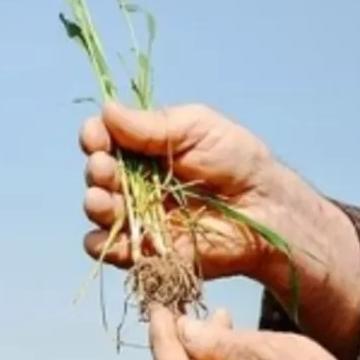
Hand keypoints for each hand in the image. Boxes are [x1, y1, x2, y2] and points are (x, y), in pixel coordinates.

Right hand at [80, 101, 359, 359]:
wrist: (266, 209)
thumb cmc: (237, 160)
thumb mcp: (197, 128)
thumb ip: (152, 125)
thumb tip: (107, 109)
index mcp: (143, 147)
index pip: (103, 139)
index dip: (94, 137)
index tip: (97, 136)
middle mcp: (135, 181)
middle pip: (97, 175)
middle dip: (97, 170)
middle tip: (107, 169)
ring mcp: (139, 216)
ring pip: (98, 211)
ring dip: (95, 205)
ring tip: (104, 200)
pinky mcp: (146, 249)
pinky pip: (110, 251)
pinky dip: (101, 245)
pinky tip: (108, 236)